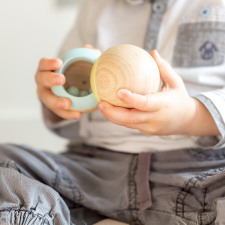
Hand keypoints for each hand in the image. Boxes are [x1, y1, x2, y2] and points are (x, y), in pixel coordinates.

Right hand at [35, 57, 80, 119]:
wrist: (70, 90)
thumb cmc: (72, 73)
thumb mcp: (78, 63)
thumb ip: (84, 55)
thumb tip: (91, 49)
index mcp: (47, 69)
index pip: (43, 63)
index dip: (49, 63)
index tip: (59, 62)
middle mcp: (43, 82)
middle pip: (41, 80)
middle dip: (50, 79)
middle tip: (62, 79)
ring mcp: (47, 96)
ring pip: (47, 100)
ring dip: (56, 102)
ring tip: (68, 104)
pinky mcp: (54, 108)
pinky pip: (59, 112)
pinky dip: (68, 114)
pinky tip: (78, 115)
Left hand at [98, 50, 218, 135]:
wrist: (188, 121)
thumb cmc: (180, 98)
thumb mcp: (176, 82)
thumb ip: (164, 68)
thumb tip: (152, 52)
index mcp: (163, 105)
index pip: (145, 103)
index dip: (131, 99)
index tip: (118, 92)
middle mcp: (155, 118)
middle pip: (131, 118)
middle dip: (113, 113)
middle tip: (100, 103)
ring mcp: (150, 127)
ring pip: (127, 124)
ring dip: (112, 116)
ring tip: (101, 106)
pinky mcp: (147, 131)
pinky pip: (130, 124)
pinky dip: (119, 118)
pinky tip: (111, 110)